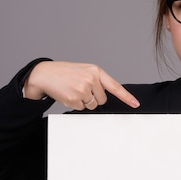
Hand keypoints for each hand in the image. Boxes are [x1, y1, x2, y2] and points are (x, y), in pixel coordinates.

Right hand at [23, 61, 139, 110]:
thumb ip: (97, 80)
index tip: (135, 104)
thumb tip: (106, 97)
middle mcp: (91, 79)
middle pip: (103, 100)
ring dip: (84, 101)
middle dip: (94, 97)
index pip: (115, 86)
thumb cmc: (66, 73)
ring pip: (93, 105)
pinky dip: (76, 104)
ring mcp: (83, 89)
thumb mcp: (84, 71)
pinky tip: (69, 94)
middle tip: (81, 88)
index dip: (126, 97)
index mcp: (96, 71)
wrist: (45, 74)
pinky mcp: (75, 99)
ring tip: (74, 90)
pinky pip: (82, 108)